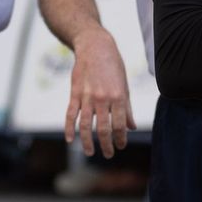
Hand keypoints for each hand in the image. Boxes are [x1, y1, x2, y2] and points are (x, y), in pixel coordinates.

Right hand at [65, 29, 134, 157]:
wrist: (94, 47)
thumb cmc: (113, 65)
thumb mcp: (124, 85)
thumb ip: (127, 107)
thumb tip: (131, 127)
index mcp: (118, 96)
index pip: (120, 124)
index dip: (120, 138)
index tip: (120, 146)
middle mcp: (102, 98)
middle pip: (104, 128)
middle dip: (106, 144)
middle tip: (108, 154)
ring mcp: (87, 96)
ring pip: (86, 124)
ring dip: (87, 141)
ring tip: (90, 152)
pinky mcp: (75, 93)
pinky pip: (70, 114)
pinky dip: (69, 128)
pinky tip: (70, 139)